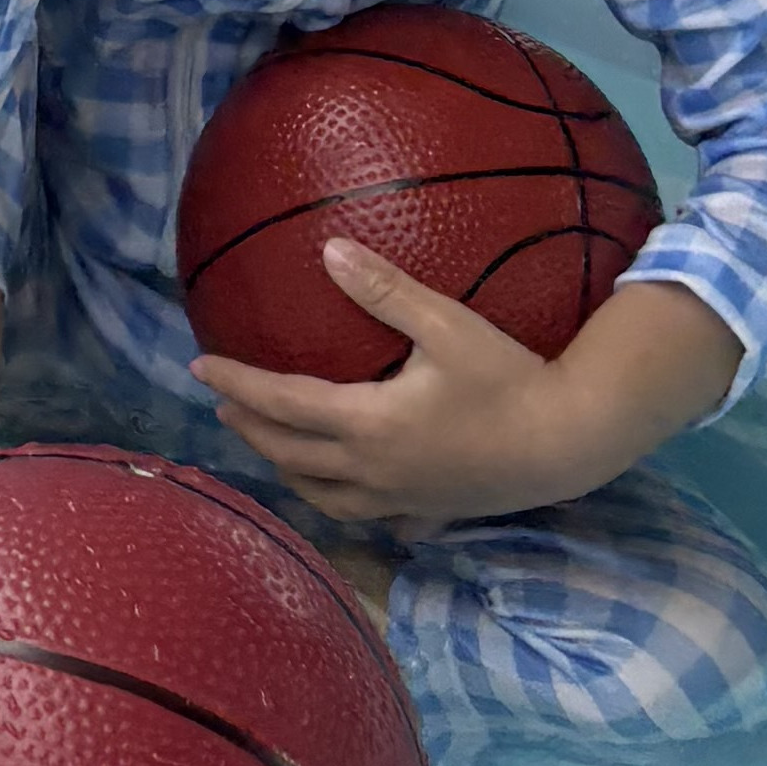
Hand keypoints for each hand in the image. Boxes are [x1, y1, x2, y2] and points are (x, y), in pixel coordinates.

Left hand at [193, 240, 576, 532]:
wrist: (567, 443)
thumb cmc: (508, 379)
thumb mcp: (445, 324)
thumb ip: (384, 290)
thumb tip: (328, 250)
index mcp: (367, 423)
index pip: (281, 405)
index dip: (237, 385)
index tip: (199, 368)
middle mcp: (372, 470)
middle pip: (290, 455)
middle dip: (250, 428)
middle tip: (222, 406)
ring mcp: (399, 498)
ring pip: (322, 495)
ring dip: (287, 468)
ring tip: (272, 448)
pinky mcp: (427, 511)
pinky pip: (365, 514)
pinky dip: (337, 500)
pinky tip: (342, 489)